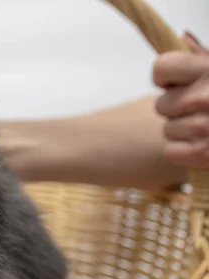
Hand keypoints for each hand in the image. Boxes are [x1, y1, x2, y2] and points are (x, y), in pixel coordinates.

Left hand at [154, 32, 208, 168]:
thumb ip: (203, 58)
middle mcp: (207, 96)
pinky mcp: (205, 154)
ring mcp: (205, 127)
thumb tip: (182, 38)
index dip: (167, 79)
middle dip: (178, 110)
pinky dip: (185, 153)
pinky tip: (207, 146)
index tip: (179, 84)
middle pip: (161, 105)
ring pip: (167, 130)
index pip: (161, 68)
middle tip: (204, 111)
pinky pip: (171, 152)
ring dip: (184, 132)